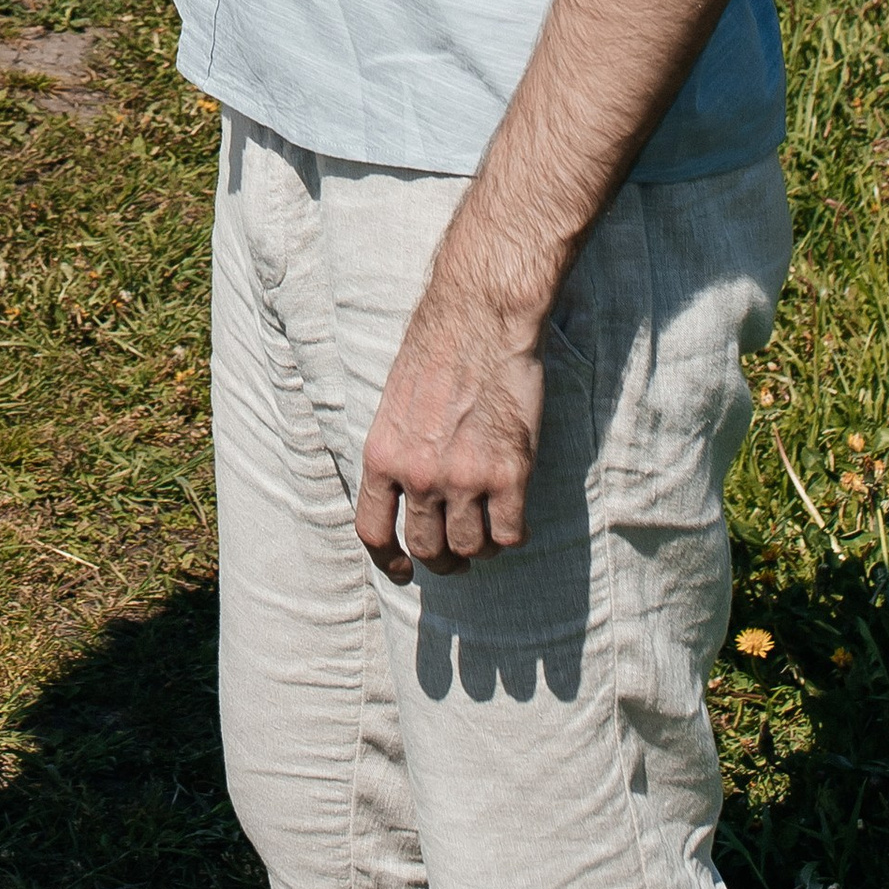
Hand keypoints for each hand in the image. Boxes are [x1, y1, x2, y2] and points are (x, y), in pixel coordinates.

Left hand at [354, 271, 548, 581]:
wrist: (480, 316)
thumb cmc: (438, 349)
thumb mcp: (395, 404)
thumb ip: (399, 453)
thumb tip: (410, 498)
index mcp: (382, 455)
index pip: (373, 532)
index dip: (389, 562)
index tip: (404, 572)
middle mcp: (418, 474)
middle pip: (427, 549)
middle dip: (444, 558)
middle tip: (460, 550)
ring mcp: (464, 478)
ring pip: (471, 548)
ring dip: (481, 546)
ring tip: (489, 527)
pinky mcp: (509, 474)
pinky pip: (511, 534)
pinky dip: (514, 534)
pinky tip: (516, 515)